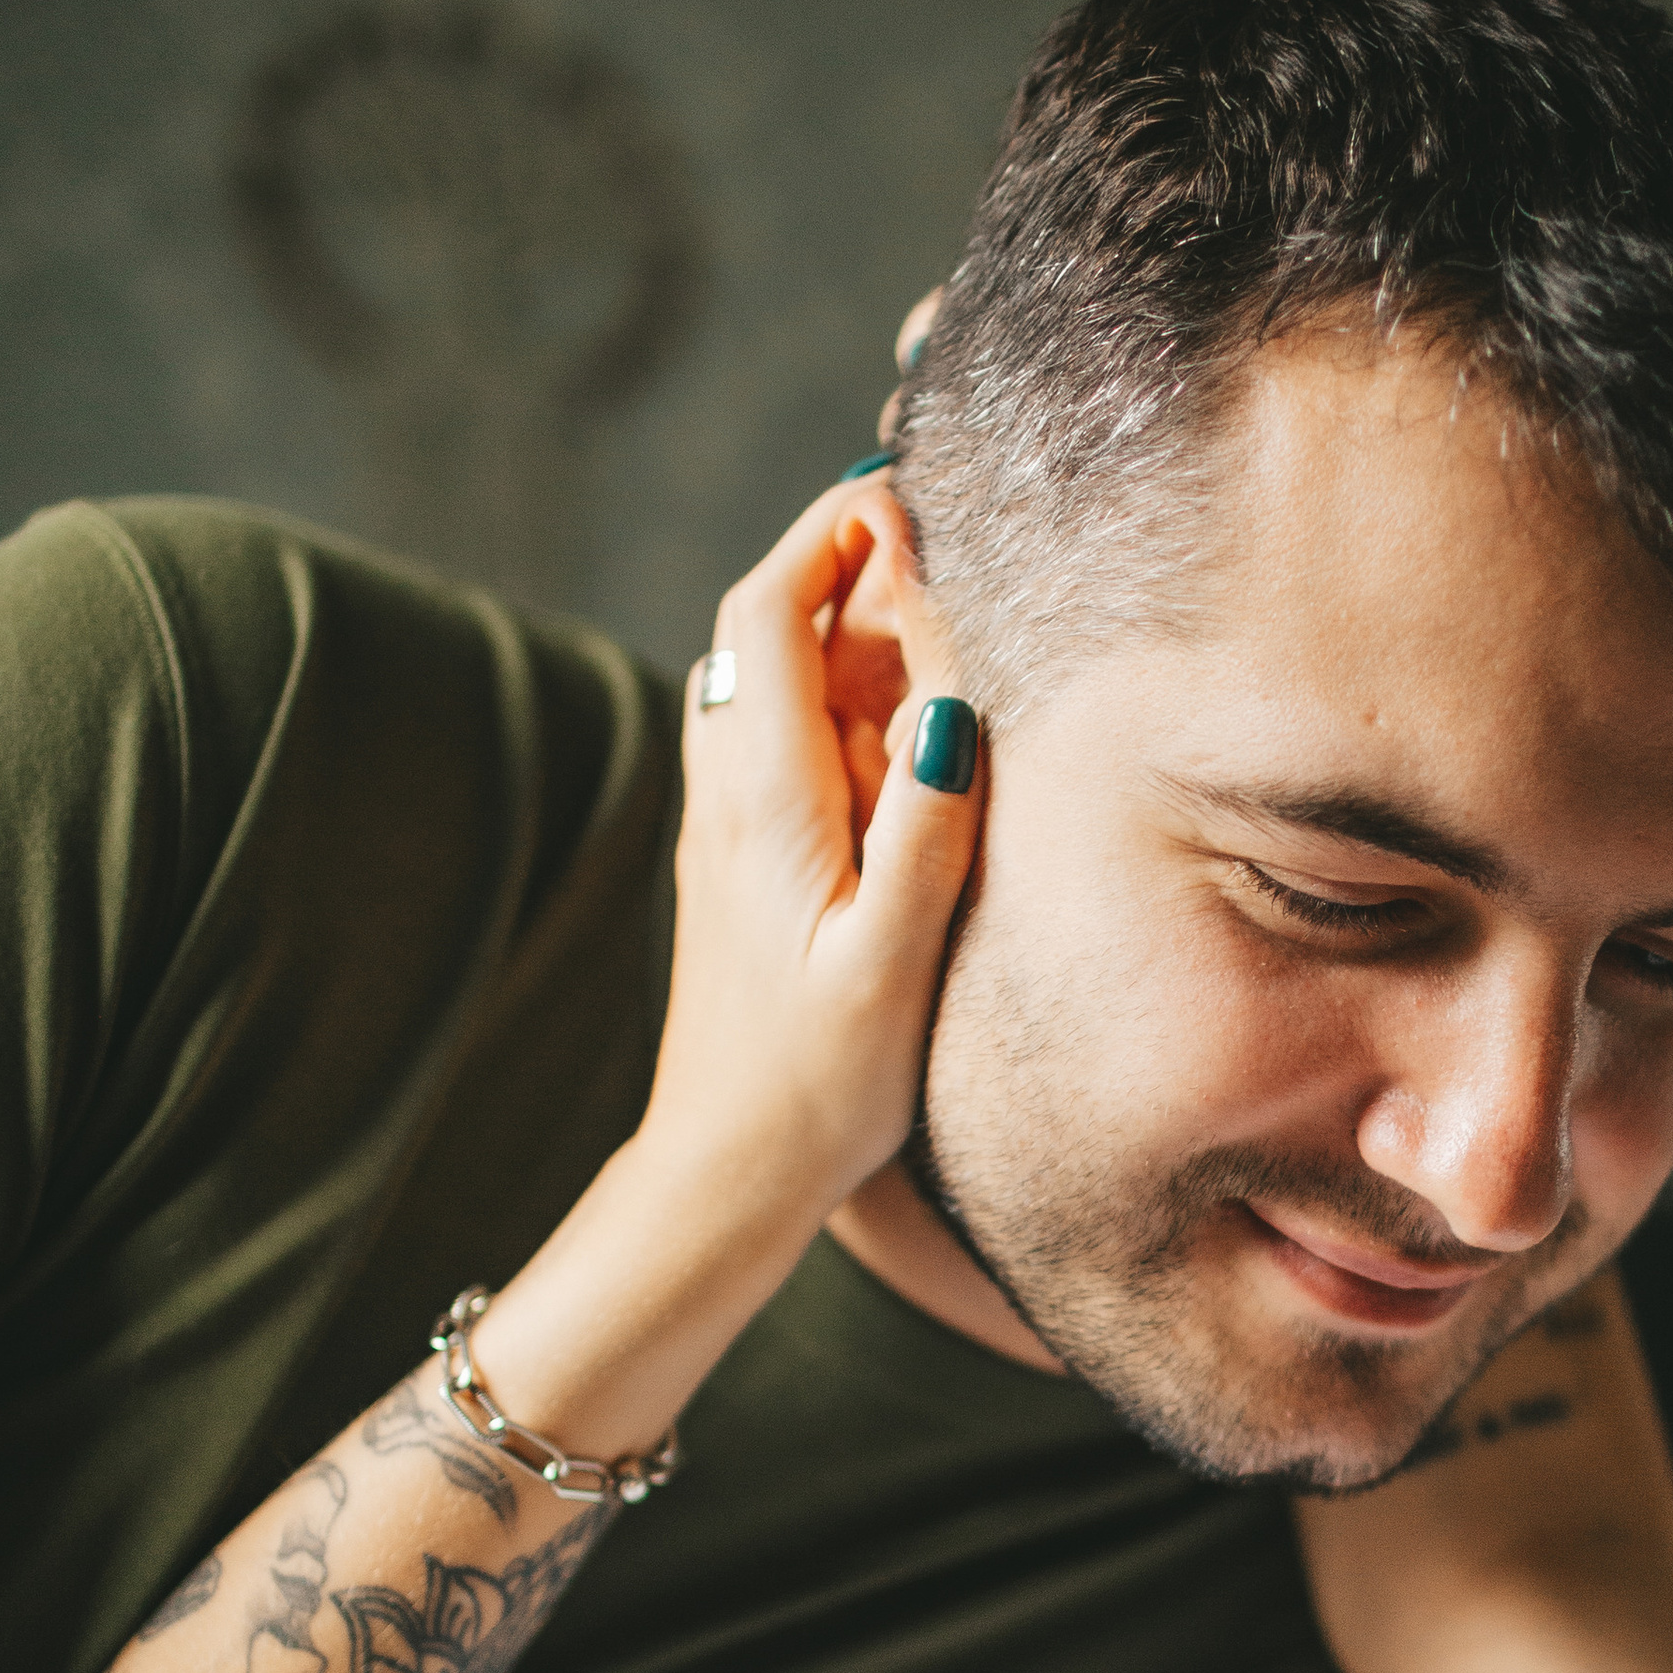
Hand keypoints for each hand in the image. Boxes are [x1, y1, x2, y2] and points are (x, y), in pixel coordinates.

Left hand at [642, 478, 981, 1233]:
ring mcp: (723, 831)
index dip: (828, 534)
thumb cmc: (818, 1085)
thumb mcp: (891, 964)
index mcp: (766, 800)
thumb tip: (949, 706)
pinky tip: (896, 745)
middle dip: (841, 572)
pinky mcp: (736, 868)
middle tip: (935, 559)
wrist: (725, 1172)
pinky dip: (832, 707)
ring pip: (765, 686)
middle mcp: (728, 797)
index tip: (901, 499)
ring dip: (836, 639)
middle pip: (764, 632)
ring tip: (927, 636)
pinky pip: (774, 745)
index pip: (771, 611)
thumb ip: (926, 832)